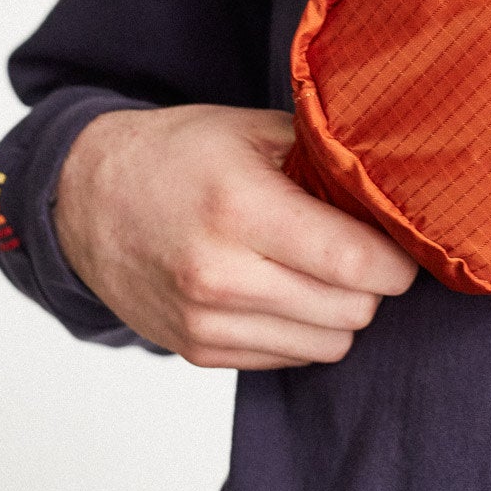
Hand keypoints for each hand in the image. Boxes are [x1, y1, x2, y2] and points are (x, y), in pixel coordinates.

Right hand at [55, 105, 416, 368]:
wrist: (86, 200)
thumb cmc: (178, 156)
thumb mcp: (253, 131)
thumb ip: (326, 158)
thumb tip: (398, 190)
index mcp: (239, 208)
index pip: (355, 264)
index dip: (398, 261)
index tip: (404, 246)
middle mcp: (220, 274)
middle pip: (352, 310)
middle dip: (372, 283)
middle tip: (359, 250)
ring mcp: (206, 321)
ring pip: (329, 345)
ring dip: (340, 311)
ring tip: (319, 270)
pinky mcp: (199, 351)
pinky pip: (292, 358)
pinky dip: (303, 330)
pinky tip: (282, 289)